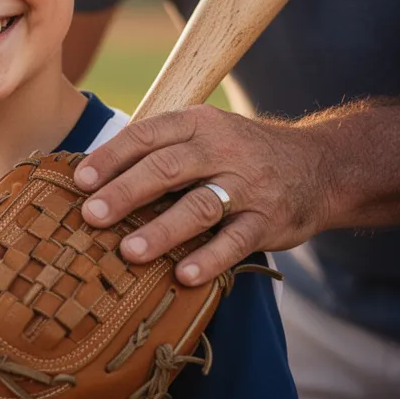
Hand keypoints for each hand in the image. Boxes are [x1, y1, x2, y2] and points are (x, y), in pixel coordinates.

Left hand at [74, 105, 332, 285]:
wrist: (320, 165)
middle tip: (91, 216)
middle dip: (124, 192)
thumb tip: (91, 176)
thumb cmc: (239, 152)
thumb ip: (158, 148)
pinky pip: (236, 241)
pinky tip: (183, 276)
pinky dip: (209, 259)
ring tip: (128, 251)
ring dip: (161, 230)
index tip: (80, 181)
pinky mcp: (269, 220)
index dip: (110, 157)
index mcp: (197, 122)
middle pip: (166, 168)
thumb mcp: (203, 133)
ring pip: (199, 206)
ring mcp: (248, 185)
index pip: (146, 136)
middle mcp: (222, 148)